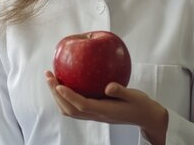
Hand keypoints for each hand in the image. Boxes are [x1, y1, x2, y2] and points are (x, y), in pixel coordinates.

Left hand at [45, 70, 167, 143]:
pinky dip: (64, 97)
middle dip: (56, 93)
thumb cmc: (140, 105)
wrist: (144, 117)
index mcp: (105, 111)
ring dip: (57, 96)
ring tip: (51, 78)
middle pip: (70, 108)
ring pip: (70, 110)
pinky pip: (74, 107)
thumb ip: (122, 91)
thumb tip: (108, 86)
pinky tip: (64, 83)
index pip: (82, 105)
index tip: (58, 84)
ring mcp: (94, 115)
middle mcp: (96, 115)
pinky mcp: (94, 112)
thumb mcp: (135, 96)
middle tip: (48, 75)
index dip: (68, 96)